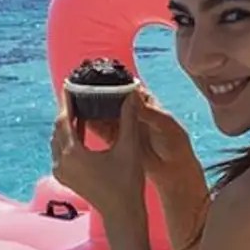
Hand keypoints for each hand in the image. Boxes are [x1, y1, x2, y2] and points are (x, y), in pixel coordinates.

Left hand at [50, 90, 149, 223]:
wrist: (122, 215)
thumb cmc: (127, 183)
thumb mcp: (129, 148)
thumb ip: (128, 118)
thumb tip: (131, 93)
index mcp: (72, 154)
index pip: (65, 118)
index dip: (68, 99)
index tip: (70, 82)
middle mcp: (61, 162)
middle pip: (59, 127)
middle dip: (68, 109)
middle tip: (77, 90)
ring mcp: (61, 171)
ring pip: (59, 138)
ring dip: (69, 122)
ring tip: (81, 105)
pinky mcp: (65, 176)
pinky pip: (62, 149)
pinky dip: (70, 136)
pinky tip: (83, 125)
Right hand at [83, 88, 201, 188]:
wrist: (172, 171)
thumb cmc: (176, 144)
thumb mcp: (166, 126)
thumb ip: (149, 112)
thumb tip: (132, 95)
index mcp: (144, 100)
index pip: (124, 86)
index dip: (110, 81)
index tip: (94, 78)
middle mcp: (130, 109)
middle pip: (109, 97)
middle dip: (94, 93)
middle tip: (77, 90)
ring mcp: (121, 123)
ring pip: (102, 112)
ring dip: (89, 108)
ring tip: (73, 105)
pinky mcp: (114, 138)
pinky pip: (99, 128)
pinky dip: (88, 124)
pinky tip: (76, 123)